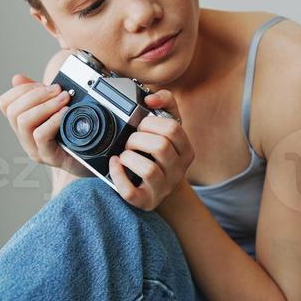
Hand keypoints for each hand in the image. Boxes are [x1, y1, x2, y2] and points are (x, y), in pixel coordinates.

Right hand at [0, 74, 91, 178]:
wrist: (93, 158)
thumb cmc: (74, 132)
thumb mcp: (56, 108)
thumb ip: (38, 94)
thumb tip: (17, 78)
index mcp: (23, 124)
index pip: (5, 103)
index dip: (22, 90)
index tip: (45, 85)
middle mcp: (25, 138)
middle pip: (13, 111)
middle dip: (36, 95)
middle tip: (59, 90)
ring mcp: (35, 149)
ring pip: (24, 122)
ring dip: (46, 105)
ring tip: (64, 99)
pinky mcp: (49, 157)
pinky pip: (41, 135)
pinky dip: (53, 120)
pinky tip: (66, 113)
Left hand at [109, 88, 194, 210]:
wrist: (156, 185)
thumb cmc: (158, 152)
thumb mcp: (167, 124)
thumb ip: (165, 102)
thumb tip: (150, 98)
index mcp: (185, 150)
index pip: (173, 129)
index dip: (152, 123)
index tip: (141, 124)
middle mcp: (178, 171)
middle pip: (161, 147)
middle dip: (138, 139)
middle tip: (130, 140)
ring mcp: (163, 188)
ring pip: (149, 170)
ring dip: (129, 156)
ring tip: (124, 154)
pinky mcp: (145, 201)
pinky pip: (130, 192)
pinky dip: (118, 175)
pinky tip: (115, 164)